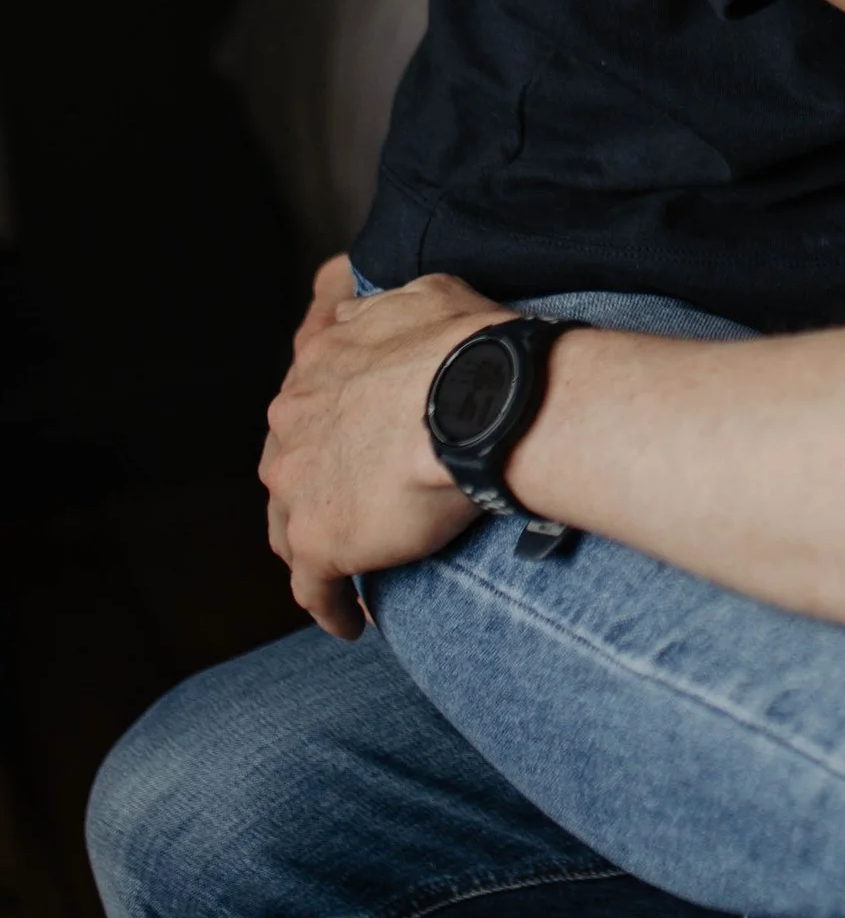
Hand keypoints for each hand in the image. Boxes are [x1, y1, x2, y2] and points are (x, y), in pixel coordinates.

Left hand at [261, 256, 503, 636]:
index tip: (349, 447)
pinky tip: (349, 623)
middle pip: (288, 467)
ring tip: (346, 570)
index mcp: (316, 365)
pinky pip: (312, 588)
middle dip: (312, 488)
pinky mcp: (319, 542)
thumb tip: (357, 299)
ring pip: (288, 529)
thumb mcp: (423, 294)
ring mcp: (296, 485)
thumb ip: (382, 305)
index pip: (306, 401)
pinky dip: (328, 607)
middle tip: (355, 510)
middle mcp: (291, 422)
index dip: (326, 428)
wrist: (483, 401)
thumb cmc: (468, 346)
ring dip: (312, 548)